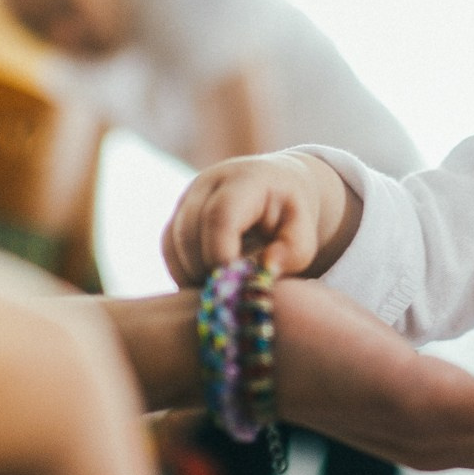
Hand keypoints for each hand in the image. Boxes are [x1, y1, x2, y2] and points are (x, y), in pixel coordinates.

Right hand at [160, 151, 359, 283]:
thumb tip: (261, 274)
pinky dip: (184, 272)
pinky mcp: (177, 216)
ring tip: (223, 289)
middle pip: (189, 232)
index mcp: (245, 180)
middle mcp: (209, 183)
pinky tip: (209, 283)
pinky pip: (169, 249)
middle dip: (206, 270)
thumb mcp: (305, 233)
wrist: (276, 188)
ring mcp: (188, 197)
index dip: (221, 255)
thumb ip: (292, 254)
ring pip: (173, 243)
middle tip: (230, 294)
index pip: (220, 217)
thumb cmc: (291, 216)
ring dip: (192, 274)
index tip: (234, 286)